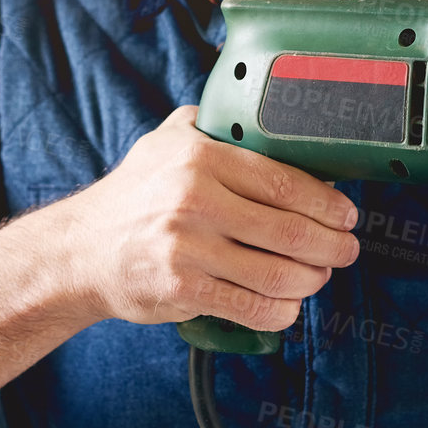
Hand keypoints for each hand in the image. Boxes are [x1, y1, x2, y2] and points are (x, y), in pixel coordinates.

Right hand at [57, 104, 360, 332]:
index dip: (327, 203)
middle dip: (333, 245)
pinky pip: (251, 306)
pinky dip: (281, 310)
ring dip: (312, 279)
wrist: (80, 250)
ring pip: (277, 272)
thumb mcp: (166, 140)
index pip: (284, 182)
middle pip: (291, 230)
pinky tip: (289, 304)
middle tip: (347, 249)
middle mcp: (194, 200)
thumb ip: (213, 123)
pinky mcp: (182, 290)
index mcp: (200, 157)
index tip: (347, 214)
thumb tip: (272, 118)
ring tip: (321, 275)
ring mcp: (188, 248)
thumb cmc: (134, 194)